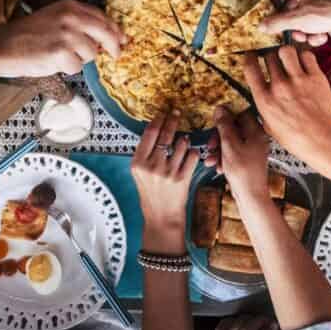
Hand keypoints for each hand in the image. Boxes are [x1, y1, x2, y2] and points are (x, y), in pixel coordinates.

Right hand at [0, 0, 122, 76]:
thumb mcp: (56, 18)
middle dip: (114, 46)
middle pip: (107, 32)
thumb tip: (106, 38)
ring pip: (92, 53)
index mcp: (71, 7)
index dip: (115, 30)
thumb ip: (79, 23)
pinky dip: (68, 69)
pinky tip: (53, 62)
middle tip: (116, 54)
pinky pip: (77, 67)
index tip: (122, 39)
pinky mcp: (61, 52)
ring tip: (61, 55)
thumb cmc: (28, 35)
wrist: (3, 44)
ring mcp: (67, 34)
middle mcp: (72, 17)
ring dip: (80, 59)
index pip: (103, 17)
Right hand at [132, 111, 198, 250]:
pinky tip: (190, 155)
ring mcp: (167, 173)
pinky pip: (192, 155)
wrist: (161, 217)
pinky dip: (193, 152)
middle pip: (165, 134)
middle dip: (173, 120)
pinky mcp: (182, 179)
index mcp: (138, 163)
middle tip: (177, 112)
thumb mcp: (140, 174)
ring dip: (185, 140)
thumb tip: (156, 129)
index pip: (149, 133)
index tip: (163, 113)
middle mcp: (152, 166)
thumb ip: (145, 154)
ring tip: (183, 142)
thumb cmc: (151, 194)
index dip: (158, 119)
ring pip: (181, 143)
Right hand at [207, 107, 269, 204]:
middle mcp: (257, 139)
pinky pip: (233, 153)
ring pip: (231, 142)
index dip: (226, 116)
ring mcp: (253, 150)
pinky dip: (224, 158)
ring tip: (211, 159)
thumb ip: (224, 126)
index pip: (241, 114)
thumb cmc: (243, 172)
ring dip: (219, 149)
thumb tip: (220, 109)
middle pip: (234, 128)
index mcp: (256, 132)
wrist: (250, 196)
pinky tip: (217, 167)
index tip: (215, 121)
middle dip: (219, 137)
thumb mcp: (229, 145)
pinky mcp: (247, 160)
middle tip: (211, 144)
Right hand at [243, 46, 330, 161]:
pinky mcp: (315, 77)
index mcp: (265, 99)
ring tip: (289, 58)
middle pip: (269, 57)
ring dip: (286, 53)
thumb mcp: (269, 126)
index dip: (249, 58)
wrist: (320, 139)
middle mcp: (279, 87)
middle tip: (275, 60)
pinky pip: (307, 55)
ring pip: (286, 51)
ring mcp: (298, 81)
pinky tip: (304, 63)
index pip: (250, 68)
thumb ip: (264, 108)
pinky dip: (304, 57)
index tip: (251, 55)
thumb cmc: (296, 137)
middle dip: (270, 57)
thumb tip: (262, 97)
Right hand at [260, 0, 330, 45]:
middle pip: (286, 11)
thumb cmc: (329, 11)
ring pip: (298, 23)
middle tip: (287, 32)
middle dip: (288, 25)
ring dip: (302, 33)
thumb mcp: (296, 18)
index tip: (266, 15)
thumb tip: (262, 26)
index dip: (270, 3)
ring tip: (308, 34)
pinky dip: (314, 35)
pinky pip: (311, 29)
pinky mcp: (323, 18)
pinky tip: (321, 35)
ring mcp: (315, 6)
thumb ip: (276, 23)